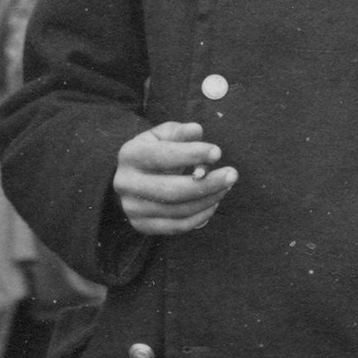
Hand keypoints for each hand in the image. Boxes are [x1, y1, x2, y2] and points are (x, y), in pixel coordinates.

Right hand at [114, 122, 235, 235]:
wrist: (133, 176)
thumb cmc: (155, 150)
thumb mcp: (164, 135)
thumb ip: (181, 132)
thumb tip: (196, 130)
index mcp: (129, 155)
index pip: (162, 156)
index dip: (191, 154)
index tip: (218, 152)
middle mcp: (125, 183)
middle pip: (171, 190)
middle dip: (206, 183)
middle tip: (232, 174)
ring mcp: (131, 208)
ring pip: (177, 210)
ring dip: (208, 199)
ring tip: (226, 186)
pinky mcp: (141, 225)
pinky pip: (177, 226)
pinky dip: (200, 216)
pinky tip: (213, 203)